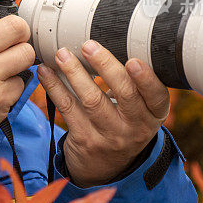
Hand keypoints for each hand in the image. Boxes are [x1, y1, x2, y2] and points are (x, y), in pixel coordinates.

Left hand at [37, 40, 169, 186]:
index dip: (146, 79)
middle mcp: (135, 127)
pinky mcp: (85, 140)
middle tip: (88, 46)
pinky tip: (46, 72)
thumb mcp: (139, 109)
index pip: (157, 96)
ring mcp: (110, 136)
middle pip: (124, 94)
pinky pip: (68, 109)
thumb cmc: (123, 122)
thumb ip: (133, 82)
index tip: (133, 60)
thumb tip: (112, 36)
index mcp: (153, 114)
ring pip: (91, 101)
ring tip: (62, 54)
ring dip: (74, 73)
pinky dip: (55, 87)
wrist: (106, 166)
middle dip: (106, 67)